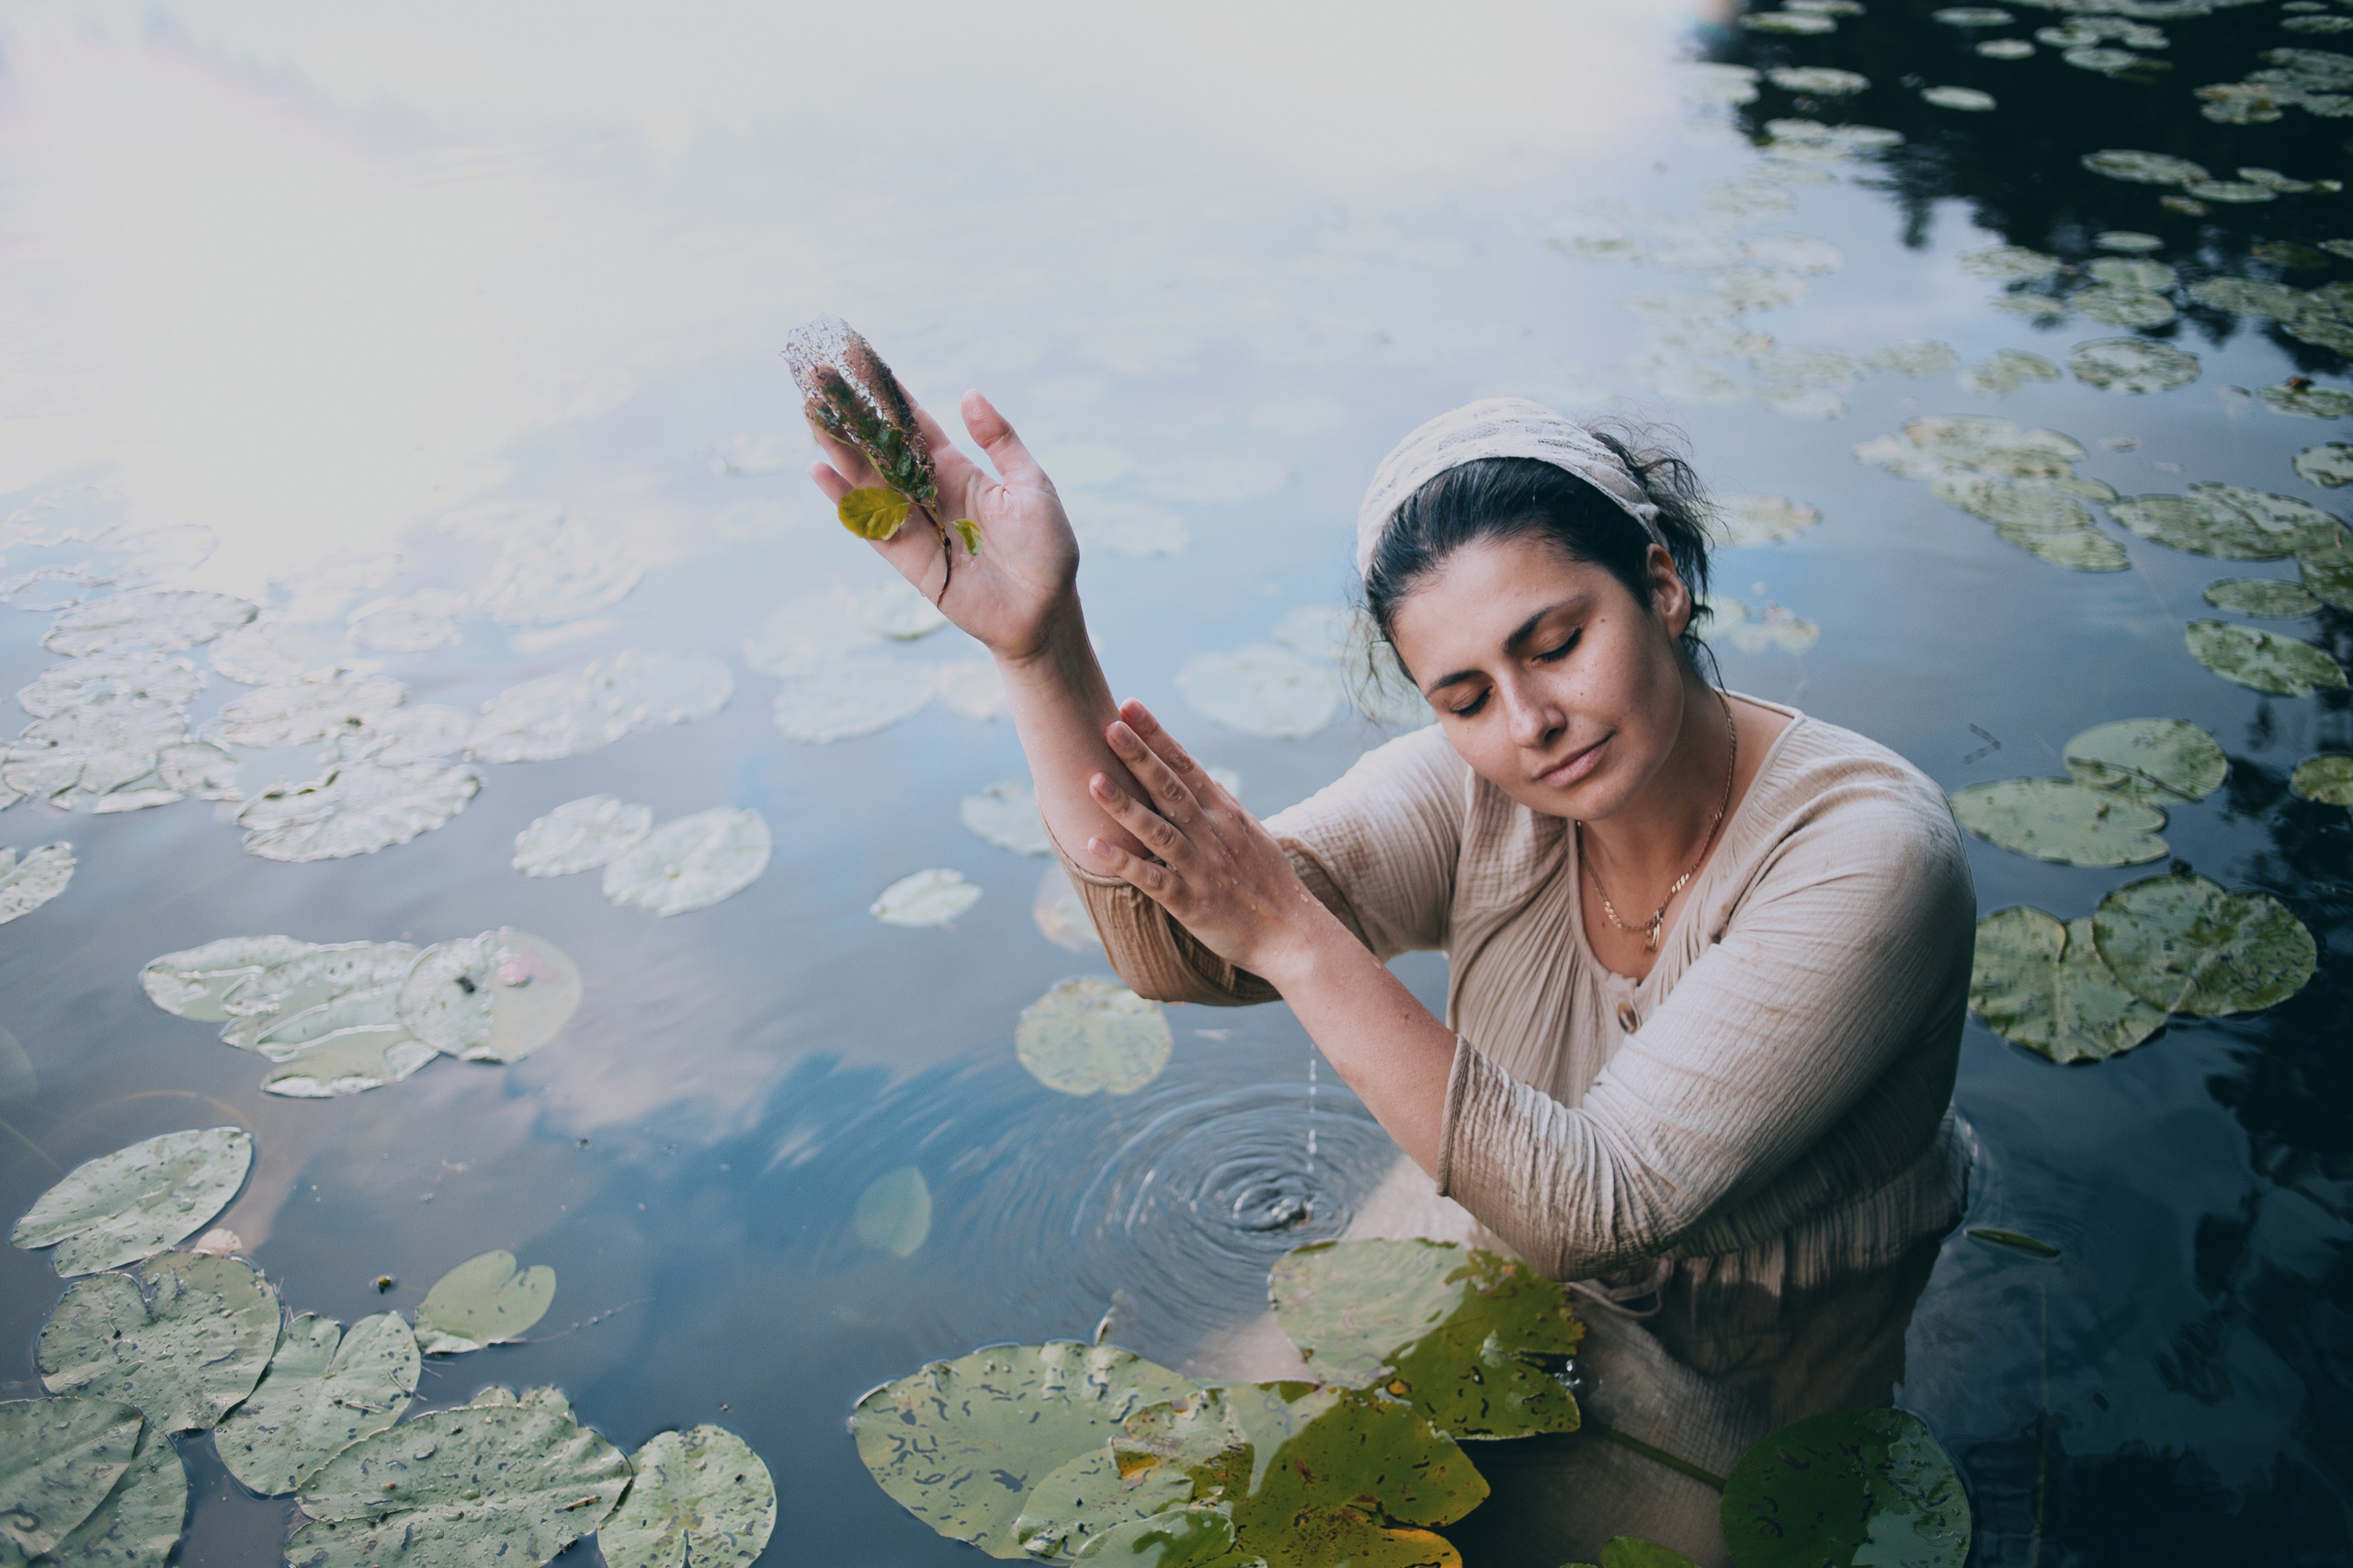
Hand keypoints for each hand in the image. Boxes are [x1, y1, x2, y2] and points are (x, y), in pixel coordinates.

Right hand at [806, 390, 1078, 662]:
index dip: (889, 395)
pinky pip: (871, 524)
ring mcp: (917, 524)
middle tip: (819, 377)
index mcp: (960, 471)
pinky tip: (819, 470)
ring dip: (840, 447)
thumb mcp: (1030, 485)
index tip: (860, 362)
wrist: (1045, 611)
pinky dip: (844, 499)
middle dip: (853, 414)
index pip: (916, 425)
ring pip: (869, 480)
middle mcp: (931, 493)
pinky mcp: (908, 559)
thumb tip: (969, 395)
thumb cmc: (1047, 548)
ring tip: (811, 413)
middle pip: (883, 447)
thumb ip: (999, 442)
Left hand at [1082, 700, 1340, 983]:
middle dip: (1140, 756)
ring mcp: (1203, 867)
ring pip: (1159, 830)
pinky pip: (1153, 880)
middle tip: (1109, 726)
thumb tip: (1189, 779)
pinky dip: (1124, 863)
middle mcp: (1213, 833)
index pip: (1186, 765)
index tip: (1129, 707)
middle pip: (1171, 788)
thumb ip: (1216, 807)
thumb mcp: (1248, 833)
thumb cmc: (1267, 882)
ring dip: (1125, 805)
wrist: (1293, 933)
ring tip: (1093, 781)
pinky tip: (1094, 846)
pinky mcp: (1193, 902)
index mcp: (1225, 813)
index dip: (1157, 735)